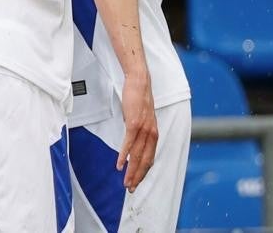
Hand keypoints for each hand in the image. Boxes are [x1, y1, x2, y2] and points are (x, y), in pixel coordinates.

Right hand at [117, 73, 157, 192]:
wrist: (139, 82)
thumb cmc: (138, 98)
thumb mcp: (139, 118)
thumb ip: (137, 130)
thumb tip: (130, 140)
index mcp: (153, 134)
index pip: (149, 158)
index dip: (143, 172)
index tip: (135, 182)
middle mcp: (151, 134)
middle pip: (145, 161)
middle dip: (137, 177)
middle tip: (130, 189)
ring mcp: (143, 129)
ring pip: (137, 155)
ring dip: (131, 171)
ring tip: (125, 182)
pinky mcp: (134, 123)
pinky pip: (129, 143)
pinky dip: (124, 156)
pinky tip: (120, 164)